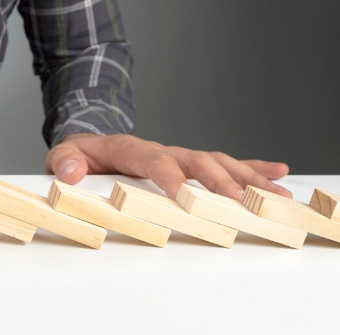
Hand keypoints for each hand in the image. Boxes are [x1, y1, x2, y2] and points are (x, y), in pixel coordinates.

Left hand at [45, 133, 289, 200]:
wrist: (89, 141)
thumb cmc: (78, 155)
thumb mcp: (62, 156)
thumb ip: (64, 162)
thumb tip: (70, 172)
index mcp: (130, 149)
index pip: (153, 160)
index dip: (168, 176)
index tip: (183, 195)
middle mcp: (160, 150)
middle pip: (195, 160)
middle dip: (218, 179)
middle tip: (241, 200)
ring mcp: (176, 156)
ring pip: (216, 161)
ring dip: (245, 176)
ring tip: (273, 192)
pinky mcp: (187, 163)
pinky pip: (222, 163)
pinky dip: (250, 166)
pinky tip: (277, 173)